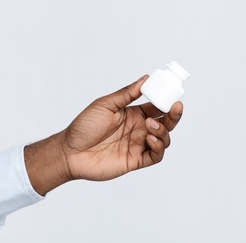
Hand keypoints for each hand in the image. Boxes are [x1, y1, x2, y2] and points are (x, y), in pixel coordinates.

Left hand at [62, 75, 182, 180]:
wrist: (70, 151)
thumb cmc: (83, 126)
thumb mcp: (105, 105)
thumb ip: (126, 94)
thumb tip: (146, 79)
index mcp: (133, 114)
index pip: (157, 106)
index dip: (167, 100)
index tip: (173, 93)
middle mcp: (138, 129)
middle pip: (165, 123)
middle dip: (174, 115)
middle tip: (175, 107)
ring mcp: (138, 145)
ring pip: (164, 139)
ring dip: (163, 131)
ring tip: (149, 126)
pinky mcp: (135, 160)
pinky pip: (155, 156)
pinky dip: (159, 147)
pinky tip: (150, 138)